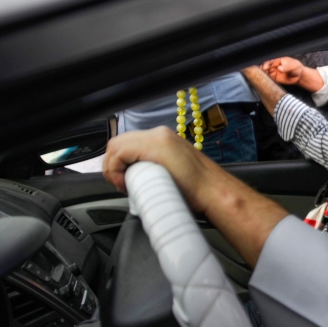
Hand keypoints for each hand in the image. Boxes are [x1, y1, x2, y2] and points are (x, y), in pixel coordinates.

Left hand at [103, 126, 289, 267]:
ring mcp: (158, 137)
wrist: (214, 193)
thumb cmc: (197, 191)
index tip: (125, 182)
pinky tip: (127, 182)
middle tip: (123, 184)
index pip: (126, 144)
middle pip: (118, 142)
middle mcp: (159, 134)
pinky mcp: (156, 146)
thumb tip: (135, 179)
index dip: (118, 164)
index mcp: (162, 139)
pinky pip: (121, 152)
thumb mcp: (170, 173)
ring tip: (126, 184)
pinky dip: (116, 169)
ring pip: (116, 145)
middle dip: (112, 165)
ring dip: (114, 167)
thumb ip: (154, 169)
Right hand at [262, 57, 303, 85]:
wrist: (299, 76)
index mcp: (277, 61)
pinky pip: (268, 79)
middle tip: (261, 73)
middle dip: (262, 70)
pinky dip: (265, 80)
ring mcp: (273, 72)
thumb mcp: (293, 66)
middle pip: (265, 67)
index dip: (266, 64)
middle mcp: (273, 66)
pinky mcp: (274, 79)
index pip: (269, 62)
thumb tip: (279, 68)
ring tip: (262, 78)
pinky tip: (264, 81)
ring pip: (265, 73)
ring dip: (262, 75)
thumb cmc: (296, 68)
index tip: (265, 68)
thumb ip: (286, 67)